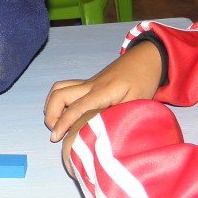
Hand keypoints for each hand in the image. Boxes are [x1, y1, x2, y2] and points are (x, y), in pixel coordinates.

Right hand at [43, 41, 161, 158]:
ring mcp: (88, 82)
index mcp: (102, 91)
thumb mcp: (138, 103)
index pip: (76, 107)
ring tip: (57, 123)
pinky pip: (66, 88)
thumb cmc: (144, 81)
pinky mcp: (89, 83)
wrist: (146, 59)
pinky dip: (59, 100)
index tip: (54, 138)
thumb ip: (120, 116)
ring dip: (52, 105)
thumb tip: (105, 135)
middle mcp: (90, 85)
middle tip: (56, 132)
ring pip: (59, 88)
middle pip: (59, 94)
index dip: (63, 123)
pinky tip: (67, 113)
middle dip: (51, 114)